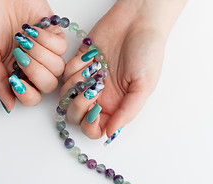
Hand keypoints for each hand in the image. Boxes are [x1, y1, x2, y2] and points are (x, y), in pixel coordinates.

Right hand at [0, 0, 66, 111]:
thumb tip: (8, 107)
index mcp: (15, 73)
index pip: (32, 98)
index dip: (28, 94)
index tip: (17, 79)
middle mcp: (32, 66)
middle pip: (48, 85)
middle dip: (35, 70)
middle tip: (19, 53)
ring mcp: (45, 51)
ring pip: (58, 68)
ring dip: (39, 53)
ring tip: (23, 38)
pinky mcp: (55, 35)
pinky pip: (61, 48)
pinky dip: (46, 39)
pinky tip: (32, 29)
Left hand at [60, 0, 185, 138]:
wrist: (138, 20)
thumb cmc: (147, 52)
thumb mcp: (144, 86)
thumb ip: (127, 112)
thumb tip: (110, 133)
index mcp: (116, 106)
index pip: (94, 129)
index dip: (90, 126)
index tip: (95, 111)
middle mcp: (100, 96)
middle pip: (75, 116)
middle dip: (79, 105)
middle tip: (94, 88)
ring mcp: (88, 80)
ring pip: (66, 96)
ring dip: (76, 84)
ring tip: (94, 69)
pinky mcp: (79, 63)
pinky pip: (64, 74)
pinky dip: (74, 67)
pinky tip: (90, 57)